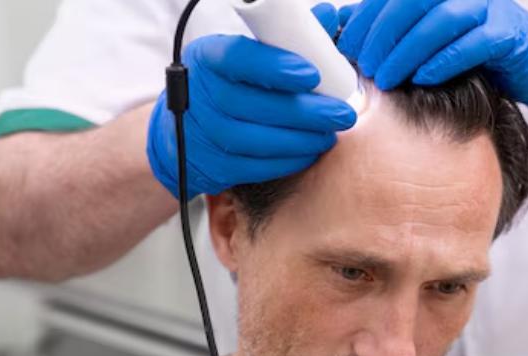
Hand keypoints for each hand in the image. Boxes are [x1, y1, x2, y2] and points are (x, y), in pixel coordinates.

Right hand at [147, 3, 355, 197]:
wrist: (185, 128)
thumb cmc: (229, 84)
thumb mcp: (248, 55)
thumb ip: (288, 39)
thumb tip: (329, 16)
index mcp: (208, 57)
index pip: (237, 57)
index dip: (275, 66)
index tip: (313, 74)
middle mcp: (199, 93)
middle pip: (251, 104)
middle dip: (304, 111)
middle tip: (342, 114)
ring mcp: (202, 132)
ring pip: (254, 139)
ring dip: (299, 140)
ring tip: (330, 135)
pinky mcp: (212, 164)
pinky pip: (253, 167)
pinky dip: (286, 161)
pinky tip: (309, 152)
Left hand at [337, 0, 527, 107]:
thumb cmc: (475, 52)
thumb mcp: (430, 40)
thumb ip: (395, 34)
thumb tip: (347, 37)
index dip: (364, 20)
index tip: (345, 49)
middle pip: (410, 3)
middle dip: (381, 36)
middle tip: (365, 66)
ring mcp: (487, 7)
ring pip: (440, 20)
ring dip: (407, 51)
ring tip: (386, 78)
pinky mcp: (507, 33)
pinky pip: (472, 43)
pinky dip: (444, 61)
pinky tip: (424, 79)